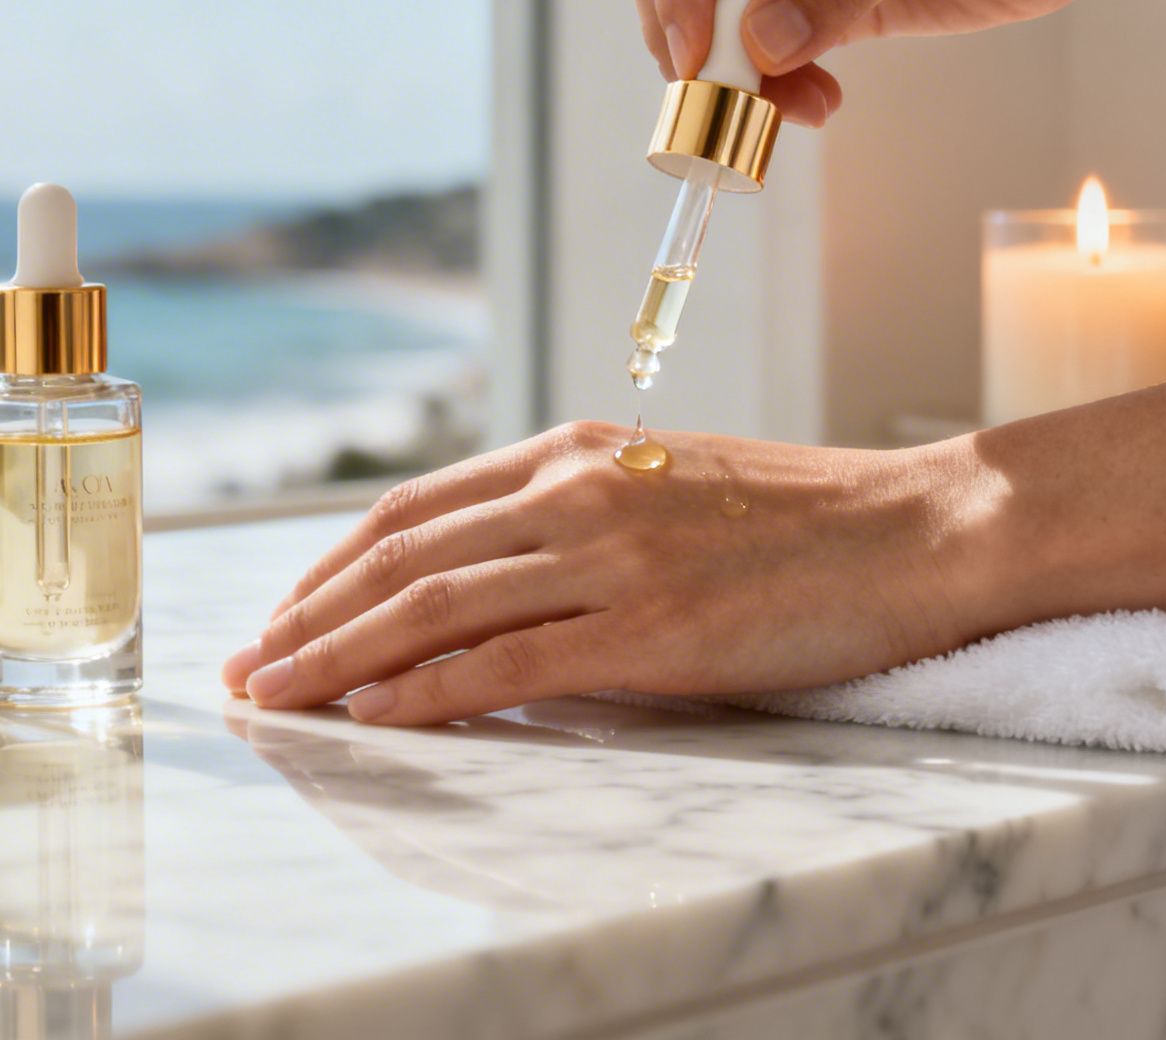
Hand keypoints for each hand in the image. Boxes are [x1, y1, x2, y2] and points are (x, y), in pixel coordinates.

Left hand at [220, 421, 994, 725]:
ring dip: (337, 656)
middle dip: (306, 616)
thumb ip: (580, 514)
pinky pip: (505, 663)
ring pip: (432, 608)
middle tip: (247, 667)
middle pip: (400, 557)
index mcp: (574, 452)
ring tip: (275, 697)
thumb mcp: (671, 486)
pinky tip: (370, 714)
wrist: (918, 528)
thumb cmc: (805, 519)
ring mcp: (608, 557)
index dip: (332, 565)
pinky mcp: (648, 629)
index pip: (415, 510)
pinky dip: (424, 692)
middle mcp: (574, 492)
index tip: (285, 612)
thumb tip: (497, 570)